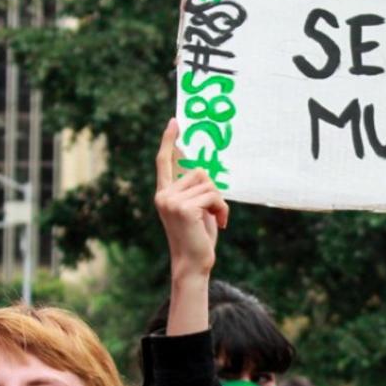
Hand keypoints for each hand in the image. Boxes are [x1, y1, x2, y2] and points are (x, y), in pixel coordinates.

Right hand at [155, 119, 229, 281]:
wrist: (193, 263)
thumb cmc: (197, 237)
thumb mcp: (195, 209)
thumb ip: (194, 189)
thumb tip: (201, 168)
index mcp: (164, 193)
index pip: (163, 162)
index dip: (169, 141)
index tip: (175, 122)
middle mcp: (163, 195)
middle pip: (199, 172)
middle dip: (213, 191)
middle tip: (214, 212)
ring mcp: (171, 201)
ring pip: (209, 184)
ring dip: (218, 201)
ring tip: (216, 218)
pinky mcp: (184, 208)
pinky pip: (214, 196)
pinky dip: (222, 209)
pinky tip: (220, 223)